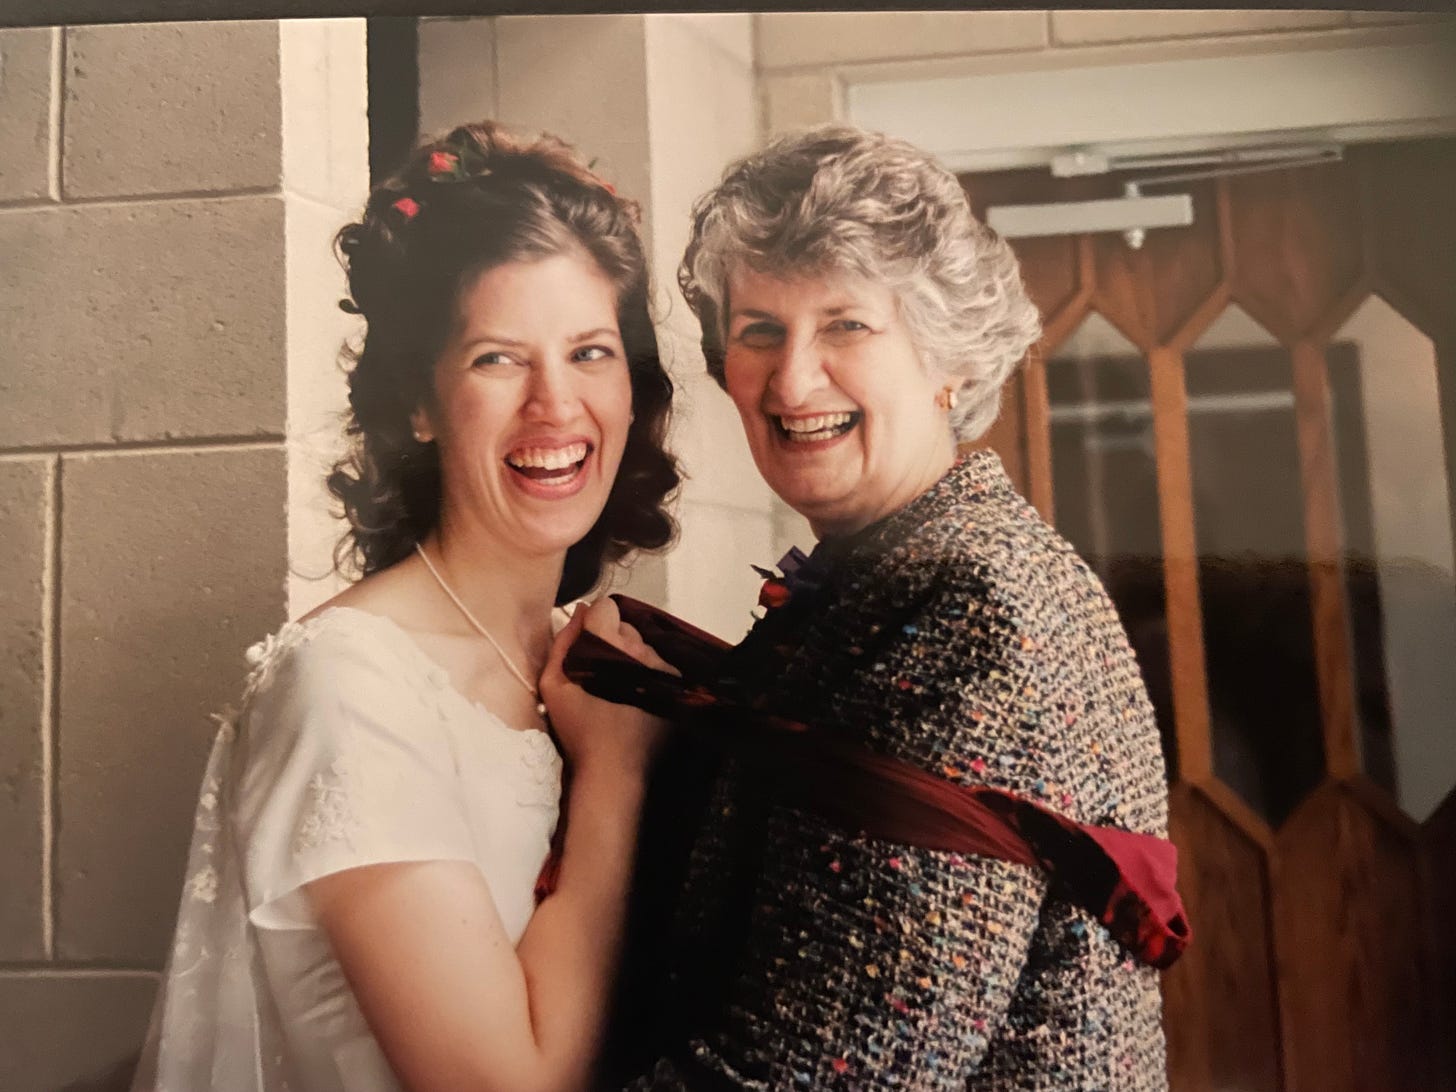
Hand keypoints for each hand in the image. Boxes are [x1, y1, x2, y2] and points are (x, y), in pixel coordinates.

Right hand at [540, 602, 667, 776]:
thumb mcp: (553, 684)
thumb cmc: (578, 728)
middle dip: (612, 640)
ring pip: (643, 644)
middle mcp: (637, 648)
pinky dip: (648, 670)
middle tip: (600, 670)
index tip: (588, 642)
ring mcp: (659, 665)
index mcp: (606, 645)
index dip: (594, 622)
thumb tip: (580, 610)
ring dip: (631, 656)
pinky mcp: (674, 682)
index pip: (605, 607)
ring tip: (620, 685)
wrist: (613, 768)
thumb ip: (563, 641)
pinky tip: (637, 693)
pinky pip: (658, 662)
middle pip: (625, 626)